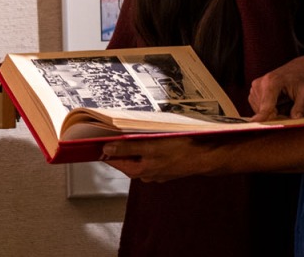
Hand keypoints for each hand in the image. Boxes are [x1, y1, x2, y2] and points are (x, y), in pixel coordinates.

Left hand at [101, 136, 222, 182]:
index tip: (98, 138)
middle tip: (117, 129)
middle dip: (122, 144)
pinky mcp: (165, 165)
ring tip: (137, 130)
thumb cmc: (180, 151)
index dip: (105, 149)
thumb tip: (107, 149)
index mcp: (138, 171)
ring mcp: (156, 171)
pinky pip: (151, 155)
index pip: (114, 161)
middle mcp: (145, 174)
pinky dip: (149, 146)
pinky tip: (154, 137)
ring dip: (137, 144)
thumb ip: (127, 147)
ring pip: (140, 156)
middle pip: (126, 158)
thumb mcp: (150, 146)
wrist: (205, 157)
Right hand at [249, 55, 303, 120]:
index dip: (262, 116)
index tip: (255, 124)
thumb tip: (294, 121)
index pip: (265, 105)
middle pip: (262, 110)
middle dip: (274, 115)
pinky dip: (267, 109)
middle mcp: (259, 83)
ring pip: (259, 110)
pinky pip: (258, 107)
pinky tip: (278, 103)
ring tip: (284, 103)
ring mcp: (254, 87)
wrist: (300, 69)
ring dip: (271, 112)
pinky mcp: (254, 90)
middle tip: (288, 111)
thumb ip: (300, 108)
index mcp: (272, 82)